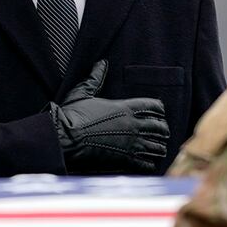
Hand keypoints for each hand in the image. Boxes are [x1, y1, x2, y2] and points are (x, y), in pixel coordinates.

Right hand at [49, 60, 168, 173]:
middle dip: (162, 129)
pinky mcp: (125, 160)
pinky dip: (151, 163)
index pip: (154, 106)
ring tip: (158, 148)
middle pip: (160, 127)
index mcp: (125, 108)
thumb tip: (102, 63)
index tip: (159, 112)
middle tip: (162, 132)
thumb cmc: (71, 115)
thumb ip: (95, 78)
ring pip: (157, 146)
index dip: (159, 109)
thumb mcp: (82, 92)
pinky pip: (147, 163)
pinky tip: (149, 162)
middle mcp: (132, 125)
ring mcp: (131, 144)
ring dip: (159, 147)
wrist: (64, 139)